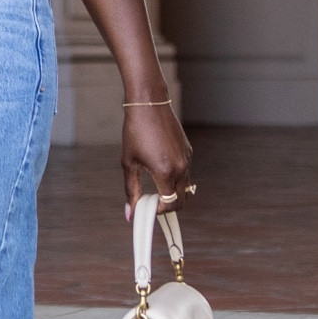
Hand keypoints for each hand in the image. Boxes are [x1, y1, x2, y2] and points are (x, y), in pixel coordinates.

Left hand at [121, 101, 191, 218]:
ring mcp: (187, 159)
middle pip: (182, 200)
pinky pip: (186, 173)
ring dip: (173, 192)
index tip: (148, 208)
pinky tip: (160, 169)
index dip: (159, 211)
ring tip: (155, 186)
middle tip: (153, 202)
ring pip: (186, 187)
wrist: (149, 105)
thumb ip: (131, 190)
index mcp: (165, 171)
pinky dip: (176, 178)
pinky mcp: (189, 151)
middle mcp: (181, 167)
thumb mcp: (129, 163)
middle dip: (168, 205)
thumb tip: (130, 213)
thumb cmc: (135, 132)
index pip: (169, 203)